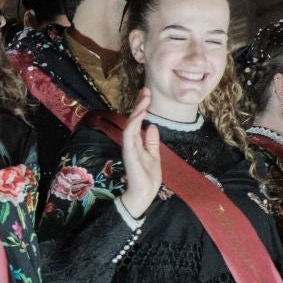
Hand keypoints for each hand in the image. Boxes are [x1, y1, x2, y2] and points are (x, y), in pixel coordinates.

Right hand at [118, 88, 163, 218]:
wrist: (145, 192)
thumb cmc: (148, 177)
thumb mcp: (154, 156)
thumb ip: (152, 142)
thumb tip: (152, 126)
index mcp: (137, 142)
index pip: (138, 121)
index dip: (142, 107)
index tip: (147, 95)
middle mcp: (131, 141)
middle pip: (133, 118)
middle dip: (139, 103)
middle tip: (145, 90)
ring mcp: (129, 145)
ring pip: (131, 123)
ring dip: (138, 109)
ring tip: (145, 97)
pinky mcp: (128, 150)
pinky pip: (130, 133)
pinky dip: (134, 121)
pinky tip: (140, 112)